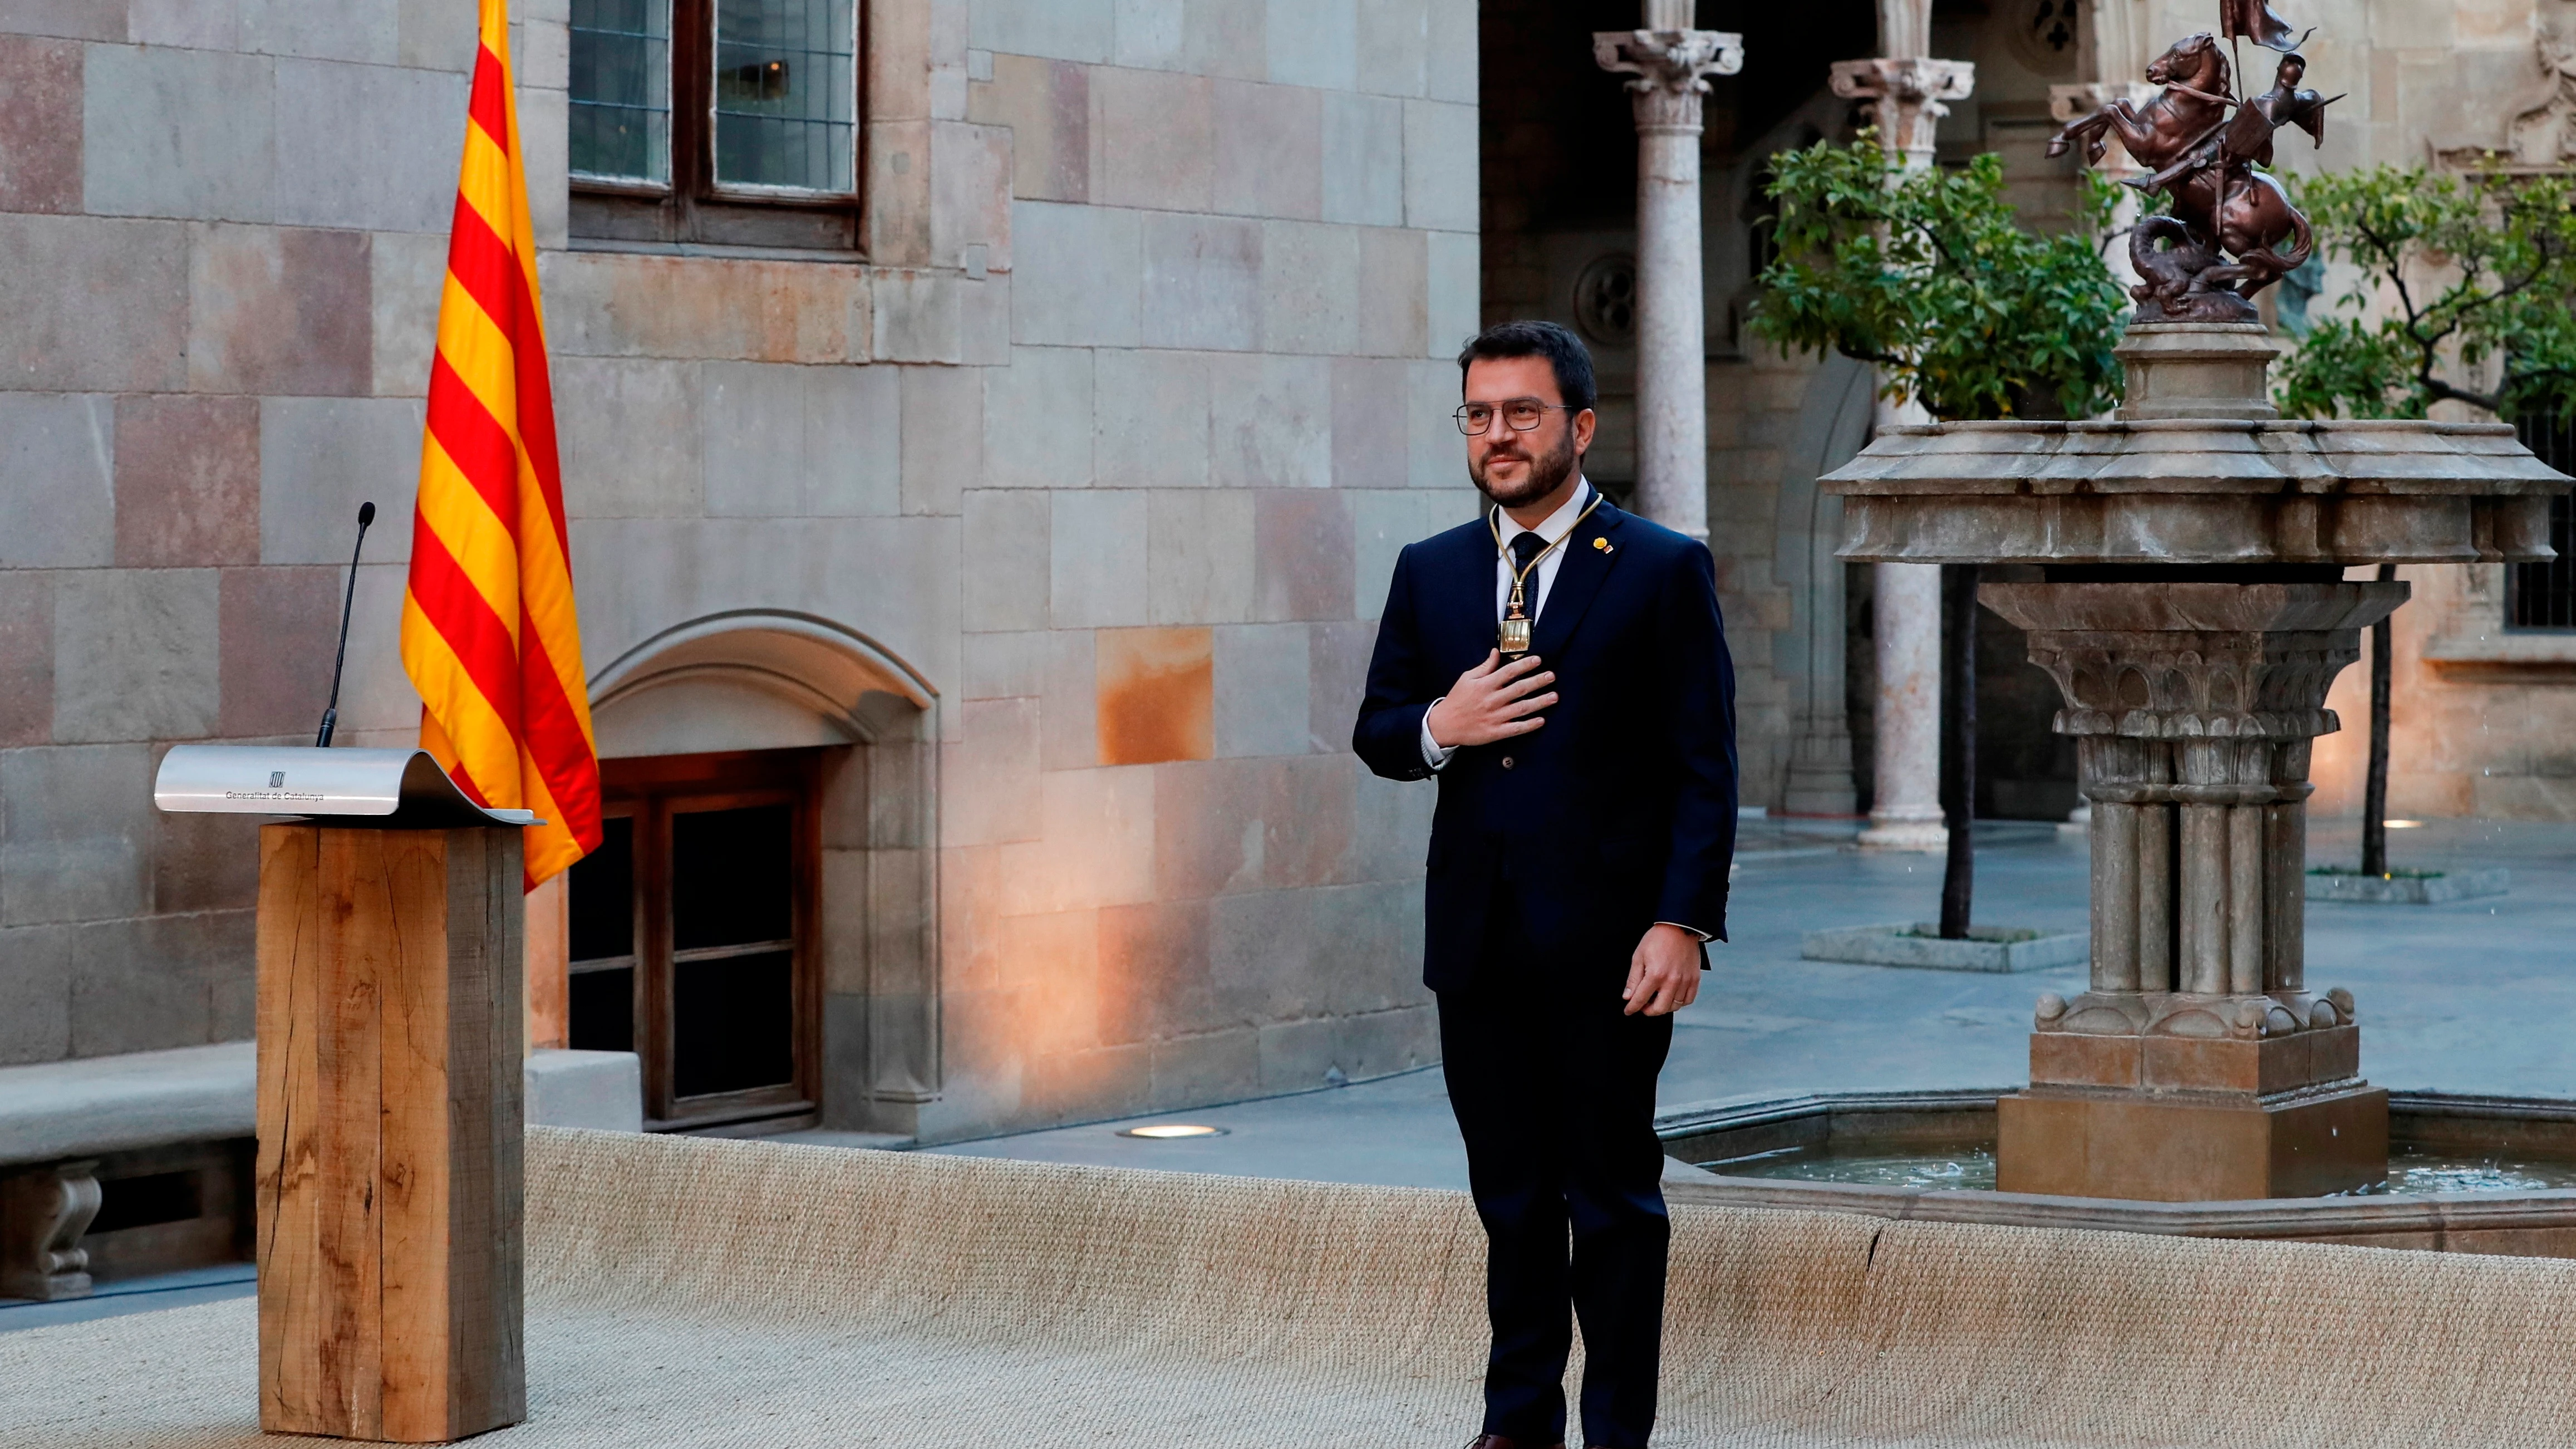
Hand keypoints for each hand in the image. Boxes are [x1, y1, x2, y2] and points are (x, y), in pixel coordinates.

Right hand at [1423, 651, 1556, 748]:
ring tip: (1554, 697)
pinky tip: (1541, 720)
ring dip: (1539, 702)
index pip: (1508, 672)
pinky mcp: (1495, 732)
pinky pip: (1515, 728)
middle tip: (1552, 676)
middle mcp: (1491, 700)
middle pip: (1519, 689)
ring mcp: (1494, 717)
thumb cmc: (1456, 699)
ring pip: (1521, 708)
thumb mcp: (1467, 678)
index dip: (1525, 665)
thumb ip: (1484, 667)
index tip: (1538, 660)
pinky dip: (1529, 725)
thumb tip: (1496, 652)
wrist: (1444, 725)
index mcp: (1484, 685)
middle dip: (1538, 682)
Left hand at [1623, 924, 1701, 1016]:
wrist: (1679, 927)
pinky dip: (1680, 1002)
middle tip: (1643, 1005)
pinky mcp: (1694, 979)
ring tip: (1657, 999)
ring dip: (1663, 1006)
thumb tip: (1628, 996)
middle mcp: (1672, 981)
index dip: (1632, 1008)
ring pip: (1675, 1006)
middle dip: (1648, 1011)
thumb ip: (1633, 979)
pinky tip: (1671, 996)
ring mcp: (1685, 981)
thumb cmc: (1657, 939)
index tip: (1628, 1010)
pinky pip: (1688, 1000)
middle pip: (1660, 1008)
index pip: (1640, 999)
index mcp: (1655, 975)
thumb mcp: (1639, 956)